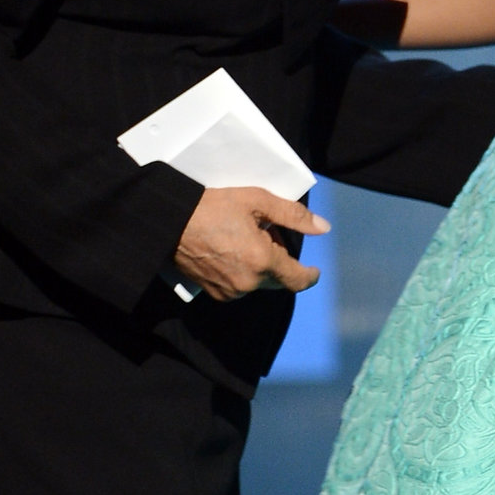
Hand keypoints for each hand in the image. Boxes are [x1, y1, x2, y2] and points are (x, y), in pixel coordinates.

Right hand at [173, 187, 329, 301]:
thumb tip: (323, 228)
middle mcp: (248, 282)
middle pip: (277, 278)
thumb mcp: (258, 201)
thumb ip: (293, 215)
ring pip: (258, 281)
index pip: (297, 280)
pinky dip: (243, 271)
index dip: (309, 275)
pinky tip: (232, 250)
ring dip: (261, 264)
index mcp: (262, 261)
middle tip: (267, 231)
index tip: (314, 270)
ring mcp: (230, 291)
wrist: (171, 223)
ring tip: (246, 237)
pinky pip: (239, 285)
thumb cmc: (214, 207)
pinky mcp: (215, 293)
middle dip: (279, 258)